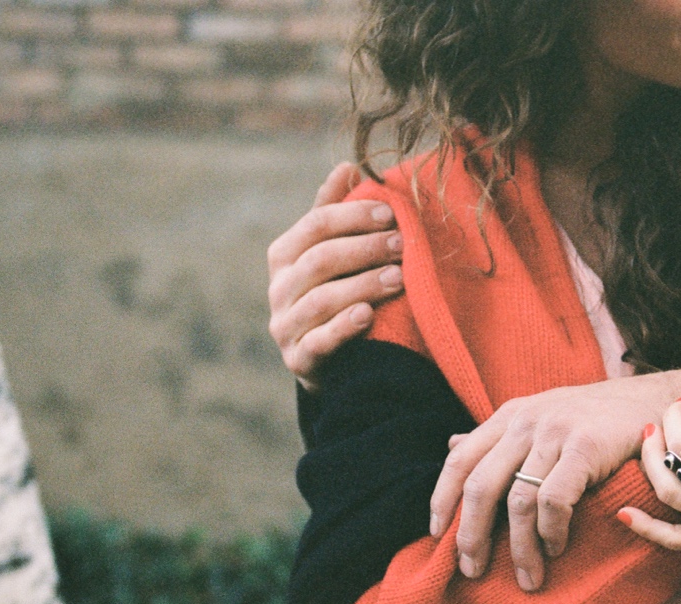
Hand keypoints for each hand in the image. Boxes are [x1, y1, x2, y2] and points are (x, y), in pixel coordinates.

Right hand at [267, 163, 404, 390]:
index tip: (391, 213)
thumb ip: (335, 213)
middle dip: (365, 249)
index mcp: (284, 254)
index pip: (315, 224)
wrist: (326, 361)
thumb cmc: (333, 294)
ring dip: (363, 285)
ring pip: (322, 300)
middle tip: (402, 244)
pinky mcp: (299, 360)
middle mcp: (278, 289)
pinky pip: (319, 342)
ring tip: (399, 277)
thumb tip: (348, 166)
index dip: (353, 216)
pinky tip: (367, 315)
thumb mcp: (331, 253)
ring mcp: (285, 326)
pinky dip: (343, 328)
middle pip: (320, 260)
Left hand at [434, 369, 680, 590]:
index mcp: (510, 416)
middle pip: (480, 486)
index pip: (460, 460)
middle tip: (472, 570)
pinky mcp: (586, 447)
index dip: (442, 499)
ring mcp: (556, 432)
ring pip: (518, 501)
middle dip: (471, 535)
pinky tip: (558, 547)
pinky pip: (555, 500)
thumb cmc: (598, 419)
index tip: (435, 536)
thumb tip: (451, 446)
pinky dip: (551, 531)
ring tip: (528, 577)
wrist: (658, 401)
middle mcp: (526, 421)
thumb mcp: (541, 417)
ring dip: (519, 548)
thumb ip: (498, 436)